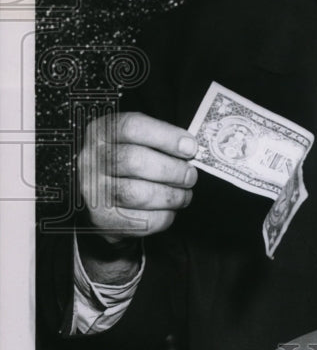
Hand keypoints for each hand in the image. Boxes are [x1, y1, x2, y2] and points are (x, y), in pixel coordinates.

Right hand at [77, 111, 198, 245]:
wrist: (98, 197)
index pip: (132, 127)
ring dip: (171, 196)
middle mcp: (91, 160)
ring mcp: (93, 192)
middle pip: (135, 161)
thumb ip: (158, 139)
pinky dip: (163, 216)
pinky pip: (140, 221)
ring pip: (138, 194)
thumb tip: (190, 148)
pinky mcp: (102, 221)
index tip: (190, 147)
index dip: (166, 137)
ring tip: (184, 195)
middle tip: (190, 176)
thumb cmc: (125, 163)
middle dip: (172, 170)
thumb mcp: (134, 139)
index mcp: (101, 132)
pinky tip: (170, 210)